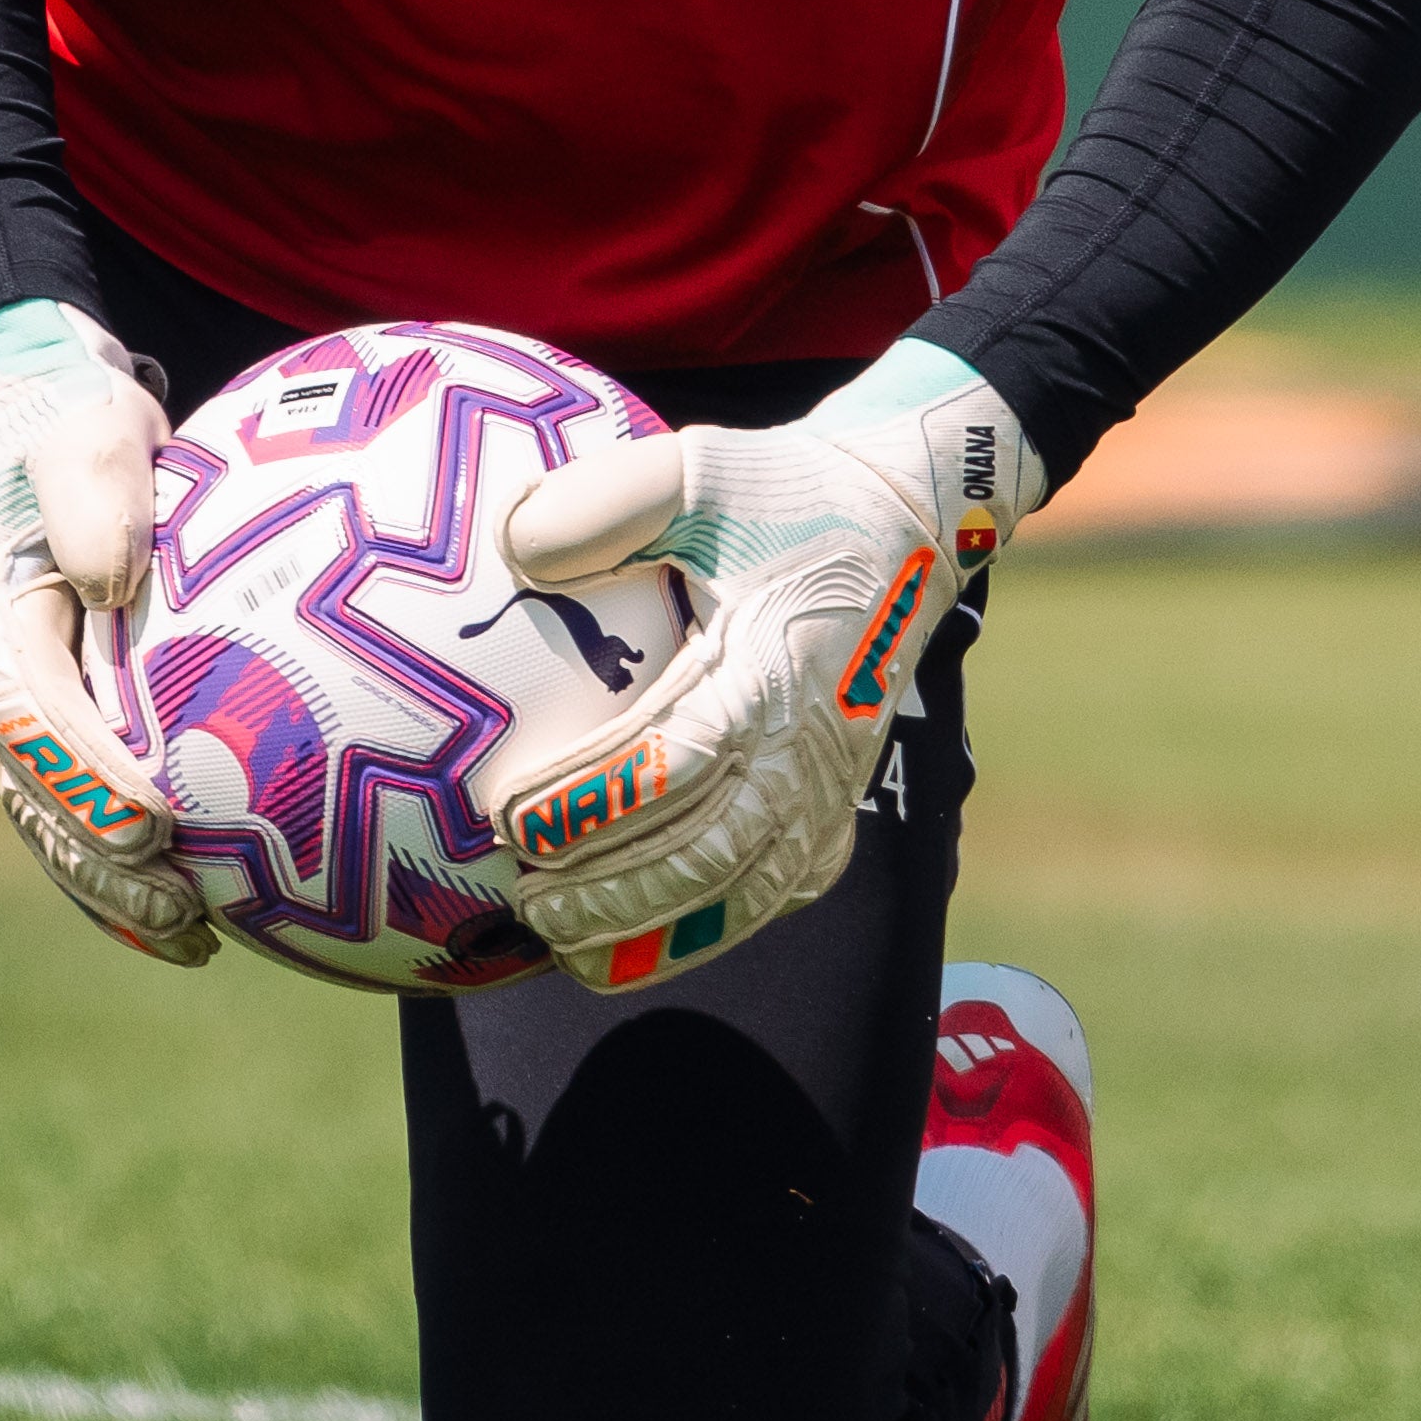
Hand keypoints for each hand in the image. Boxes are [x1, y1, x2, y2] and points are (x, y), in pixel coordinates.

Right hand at [0, 302, 212, 964]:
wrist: (49, 422)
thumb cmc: (79, 421)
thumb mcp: (89, 428)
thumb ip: (98, 487)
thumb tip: (117, 576)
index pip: (31, 714)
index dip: (86, 779)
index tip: (155, 830)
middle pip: (36, 793)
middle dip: (103, 864)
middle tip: (185, 914)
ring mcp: (19, 705)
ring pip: (55, 818)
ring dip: (116, 888)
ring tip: (196, 939)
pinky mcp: (58, 718)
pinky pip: (84, 806)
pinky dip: (127, 867)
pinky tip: (198, 915)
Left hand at [470, 336, 1020, 990]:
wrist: (911, 525)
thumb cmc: (789, 495)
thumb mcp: (703, 470)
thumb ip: (609, 503)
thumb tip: (514, 547)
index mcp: (774, 673)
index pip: (671, 763)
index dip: (589, 804)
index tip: (509, 819)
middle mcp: (810, 751)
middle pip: (701, 855)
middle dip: (606, 893)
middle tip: (524, 900)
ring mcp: (830, 795)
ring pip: (736, 897)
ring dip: (645, 931)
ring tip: (560, 941)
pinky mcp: (836, 818)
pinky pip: (766, 899)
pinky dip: (696, 935)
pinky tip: (625, 949)